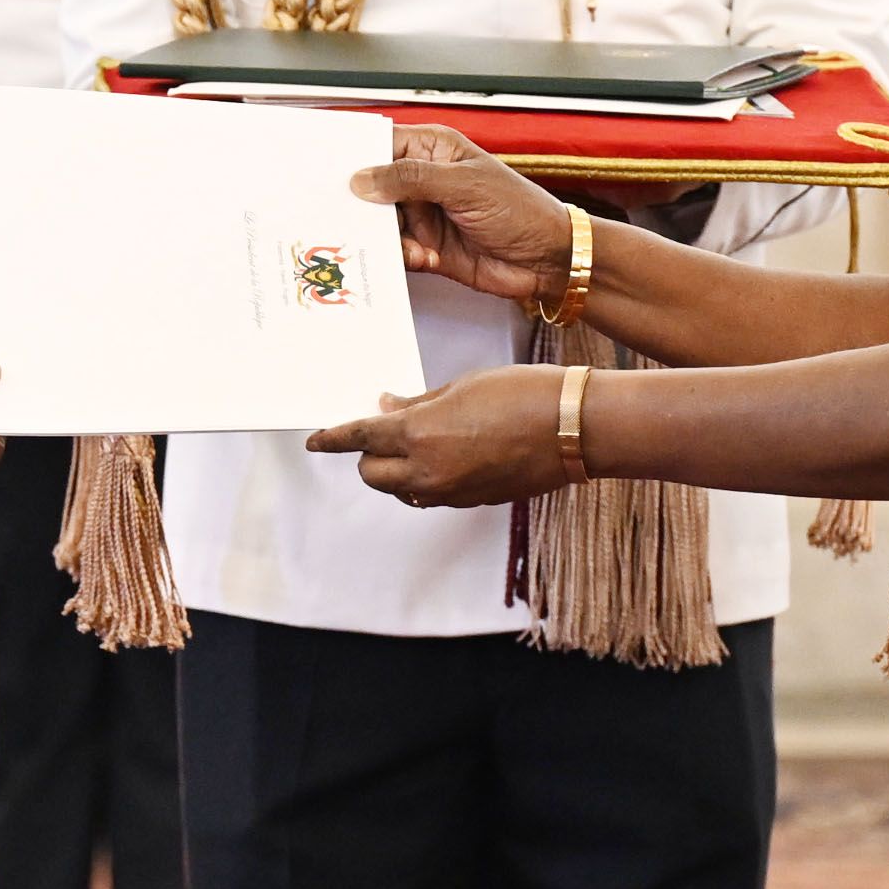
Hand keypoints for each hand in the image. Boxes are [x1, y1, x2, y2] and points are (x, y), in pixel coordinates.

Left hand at [308, 365, 568, 507]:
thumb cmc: (521, 392)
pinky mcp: (472, 502)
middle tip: (382, 431)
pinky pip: (433, 495)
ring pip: (401, 490)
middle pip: (372, 474)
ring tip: (417, 443)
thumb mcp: (460, 387)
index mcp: (418, 435)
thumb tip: (387, 409)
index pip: (359, 439)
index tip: (315, 440)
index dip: (332, 439)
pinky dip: (427, 478)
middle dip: (368, 455)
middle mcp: (427, 472)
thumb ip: (417, 404)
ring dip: (397, 471)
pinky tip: (447, 454)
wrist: (573, 427)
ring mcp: (450, 492)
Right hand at [350, 126, 576, 302]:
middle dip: (360, 203)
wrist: (546, 260)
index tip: (322, 168)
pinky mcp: (425, 248)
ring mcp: (422, 215)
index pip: (381, 144)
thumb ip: (411, 179)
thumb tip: (361, 179)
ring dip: (384, 237)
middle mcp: (422, 180)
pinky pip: (395, 252)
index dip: (353, 155)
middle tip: (343, 215)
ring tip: (400, 243)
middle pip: (372, 187)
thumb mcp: (464, 186)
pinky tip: (425, 257)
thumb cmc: (518, 209)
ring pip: (379, 224)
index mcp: (433, 150)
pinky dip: (402, 257)